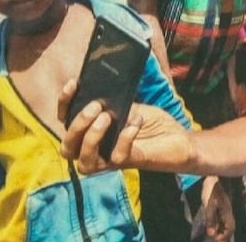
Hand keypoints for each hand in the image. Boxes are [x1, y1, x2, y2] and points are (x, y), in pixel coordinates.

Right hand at [59, 79, 190, 173]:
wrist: (180, 139)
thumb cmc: (153, 123)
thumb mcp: (130, 106)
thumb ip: (113, 102)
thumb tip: (99, 88)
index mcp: (92, 132)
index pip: (66, 122)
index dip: (65, 103)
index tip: (74, 83)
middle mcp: (96, 150)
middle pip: (68, 147)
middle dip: (77, 125)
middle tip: (96, 106)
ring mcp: (111, 160)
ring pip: (85, 161)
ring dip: (91, 137)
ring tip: (107, 117)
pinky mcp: (130, 162)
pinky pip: (117, 157)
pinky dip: (124, 138)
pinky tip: (135, 122)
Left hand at [192, 177, 234, 240]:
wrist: (214, 176)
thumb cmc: (212, 189)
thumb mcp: (209, 205)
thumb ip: (211, 219)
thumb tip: (211, 233)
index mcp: (227, 211)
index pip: (230, 228)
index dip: (224, 236)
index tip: (215, 239)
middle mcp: (229, 210)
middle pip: (229, 226)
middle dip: (223, 235)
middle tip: (215, 239)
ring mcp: (226, 207)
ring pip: (226, 222)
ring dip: (220, 229)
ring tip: (213, 233)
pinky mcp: (222, 203)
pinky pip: (222, 216)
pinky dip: (218, 223)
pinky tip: (213, 224)